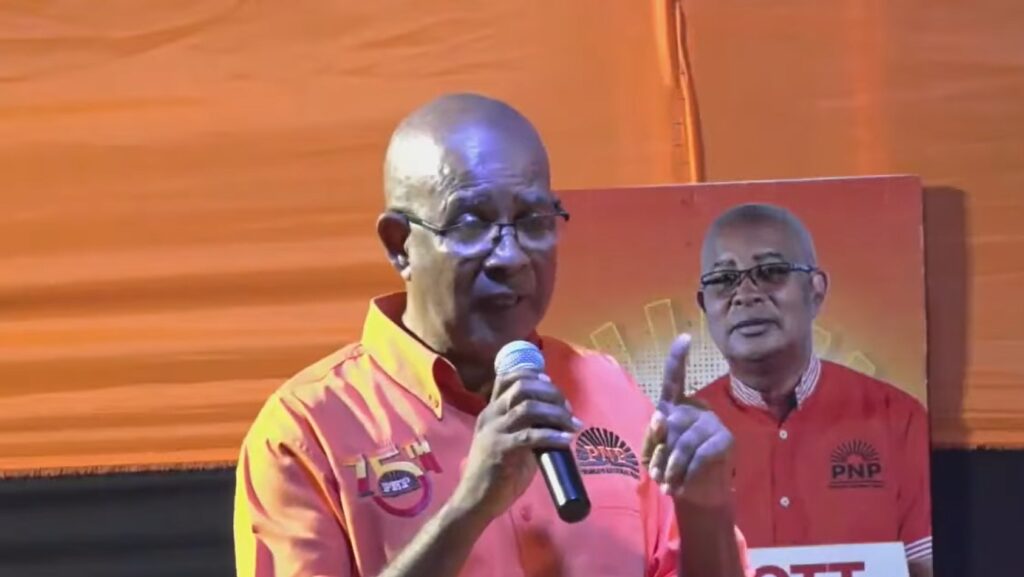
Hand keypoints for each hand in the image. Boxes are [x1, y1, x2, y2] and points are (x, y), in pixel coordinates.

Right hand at [452, 370, 581, 521]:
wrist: (474, 500)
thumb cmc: (494, 474)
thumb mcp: (509, 443)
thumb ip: (525, 429)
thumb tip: (554, 421)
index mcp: (491, 411)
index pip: (506, 378)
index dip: (531, 374)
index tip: (550, 381)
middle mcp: (491, 415)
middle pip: (522, 387)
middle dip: (551, 393)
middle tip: (568, 409)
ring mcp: (494, 431)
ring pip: (528, 407)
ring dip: (556, 413)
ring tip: (573, 424)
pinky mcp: (501, 449)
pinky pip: (530, 436)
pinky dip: (552, 435)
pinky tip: (566, 439)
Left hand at [641, 334, 733, 506]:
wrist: (697, 495)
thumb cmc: (671, 468)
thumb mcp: (654, 452)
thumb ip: (653, 435)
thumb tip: (660, 417)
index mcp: (675, 406)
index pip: (674, 378)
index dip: (678, 358)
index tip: (684, 337)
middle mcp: (696, 408)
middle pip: (670, 422)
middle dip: (659, 451)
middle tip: (656, 474)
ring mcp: (712, 422)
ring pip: (683, 441)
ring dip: (671, 467)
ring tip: (666, 484)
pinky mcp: (724, 440)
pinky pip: (700, 454)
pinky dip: (687, 474)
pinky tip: (682, 486)